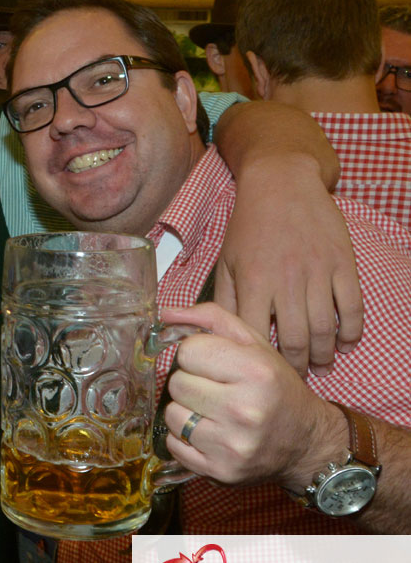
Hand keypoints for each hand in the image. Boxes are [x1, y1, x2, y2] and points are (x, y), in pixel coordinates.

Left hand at [160, 303, 343, 489]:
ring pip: (171, 415)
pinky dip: (185, 439)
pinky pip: (173, 445)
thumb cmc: (275, 388)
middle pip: (176, 383)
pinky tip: (210, 434)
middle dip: (191, 383)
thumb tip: (166, 314)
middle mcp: (245, 410)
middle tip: (215, 390)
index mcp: (256, 372)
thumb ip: (211, 319)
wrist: (306, 443)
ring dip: (185, 412)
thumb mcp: (254, 345)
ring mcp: (232, 444)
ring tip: (212, 413)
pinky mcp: (220, 471)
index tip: (214, 365)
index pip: (188, 351)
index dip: (197, 355)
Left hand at [214, 157, 361, 376]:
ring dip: (324, 355)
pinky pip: (352, 307)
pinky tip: (346, 343)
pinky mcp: (342, 264)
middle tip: (296, 379)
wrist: (282, 183)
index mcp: (253, 282)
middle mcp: (285, 281)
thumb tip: (211, 334)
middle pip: (295, 340)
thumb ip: (224, 300)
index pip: (256, 336)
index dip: (260, 362)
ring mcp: (317, 272)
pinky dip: (352, 331)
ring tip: (321, 366)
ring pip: (325, 329)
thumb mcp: (226, 261)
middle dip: (296, 367)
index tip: (262, 375)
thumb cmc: (249, 225)